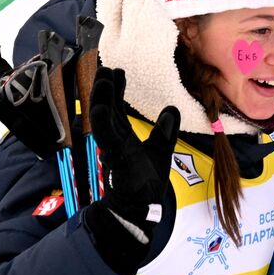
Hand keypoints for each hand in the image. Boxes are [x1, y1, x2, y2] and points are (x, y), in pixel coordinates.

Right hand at [89, 66, 178, 238]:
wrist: (140, 207)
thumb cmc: (145, 181)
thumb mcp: (160, 149)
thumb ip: (165, 130)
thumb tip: (172, 109)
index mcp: (123, 136)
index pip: (116, 108)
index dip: (116, 90)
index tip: (117, 71)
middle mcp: (115, 139)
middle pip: (107, 108)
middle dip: (105, 88)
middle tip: (104, 66)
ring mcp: (113, 147)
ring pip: (103, 117)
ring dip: (101, 97)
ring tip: (103, 76)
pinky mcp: (115, 157)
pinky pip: (107, 136)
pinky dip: (103, 120)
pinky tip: (102, 106)